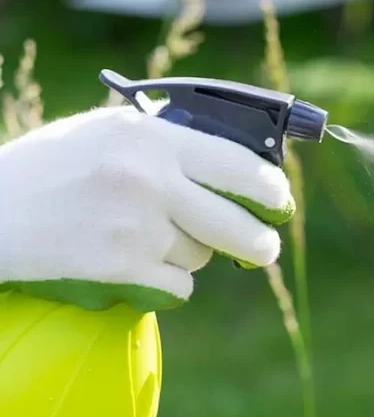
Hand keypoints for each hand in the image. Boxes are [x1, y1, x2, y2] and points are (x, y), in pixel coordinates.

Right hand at [0, 105, 295, 311]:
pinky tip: (139, 263)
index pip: (237, 163)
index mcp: (150, 137)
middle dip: (261, 242)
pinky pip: (178, 283)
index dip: (270, 186)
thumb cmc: (49, 168)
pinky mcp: (123, 270)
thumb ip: (164, 143)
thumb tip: (228, 161)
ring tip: (150, 237)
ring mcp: (138, 228)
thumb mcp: (107, 132)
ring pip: (202, 254)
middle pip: (238, 222)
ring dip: (191, 252)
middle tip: (267, 247)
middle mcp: (151, 180)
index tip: (281, 199)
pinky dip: (169, 279)